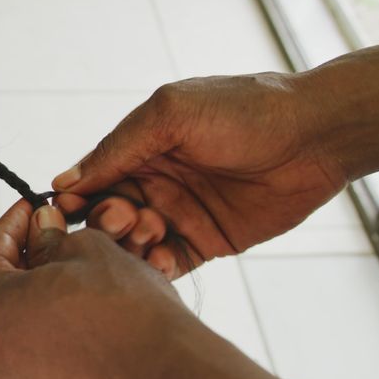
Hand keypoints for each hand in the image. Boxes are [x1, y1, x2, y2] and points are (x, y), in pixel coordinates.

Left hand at [0, 201, 196, 378]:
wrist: (168, 378)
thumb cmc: (129, 322)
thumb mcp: (86, 251)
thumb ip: (50, 237)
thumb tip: (42, 231)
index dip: (14, 224)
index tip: (32, 215)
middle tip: (30, 250)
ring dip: (16, 302)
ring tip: (56, 280)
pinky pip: (21, 358)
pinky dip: (35, 333)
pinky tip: (70, 315)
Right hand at [53, 74, 346, 276]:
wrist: (315, 135)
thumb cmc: (244, 111)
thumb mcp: (170, 114)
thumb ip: (118, 148)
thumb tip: (65, 179)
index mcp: (141, 148)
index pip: (94, 178)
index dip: (77, 196)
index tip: (64, 210)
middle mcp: (156, 182)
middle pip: (108, 214)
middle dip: (106, 221)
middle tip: (125, 217)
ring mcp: (180, 213)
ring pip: (134, 242)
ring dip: (130, 244)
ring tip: (150, 233)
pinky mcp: (206, 241)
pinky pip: (169, 262)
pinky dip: (156, 267)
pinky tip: (160, 261)